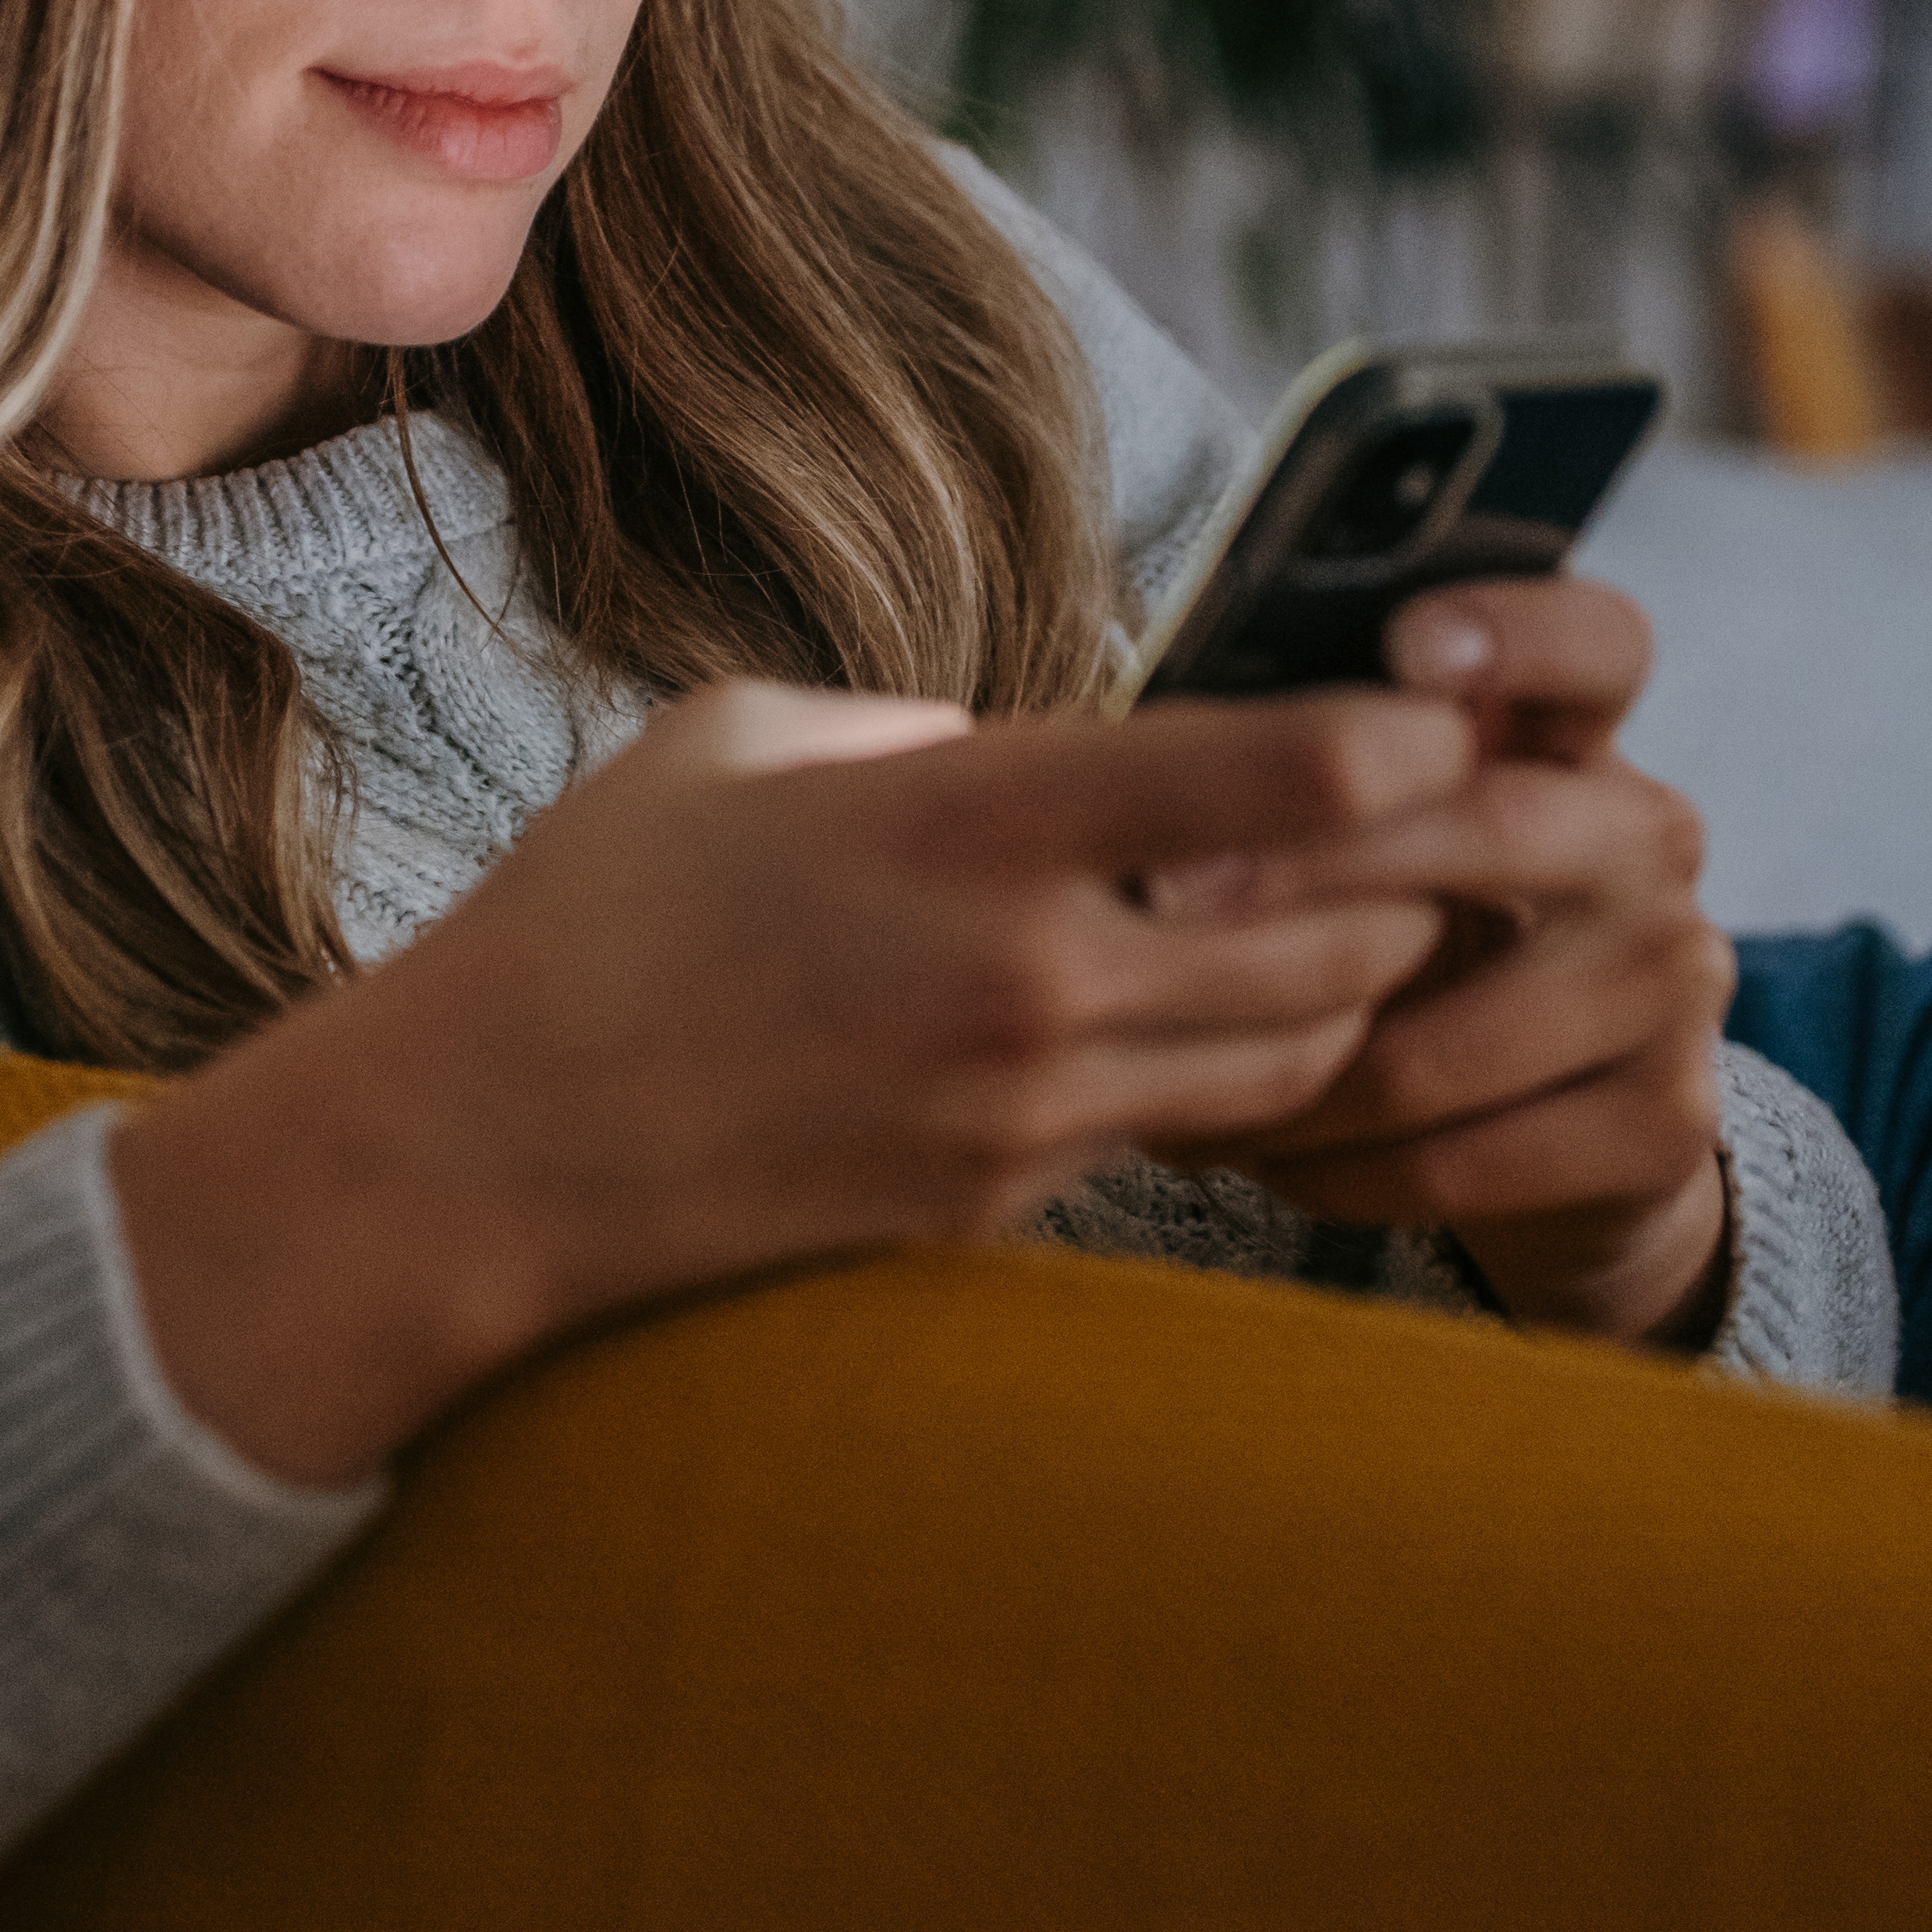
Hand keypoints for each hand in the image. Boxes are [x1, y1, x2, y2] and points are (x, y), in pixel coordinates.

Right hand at [105, 677, 1478, 1483]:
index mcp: (964, 828)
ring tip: (1349, 932)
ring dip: (1344, 997)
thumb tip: (1020, 741)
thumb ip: (909, 728)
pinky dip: (1225, 1084)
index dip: (1395, 747)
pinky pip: (1176, 1139)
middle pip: (1334, 944)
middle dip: (1407, 888)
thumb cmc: (593, 920)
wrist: (486, 1156)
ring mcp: (1020, 1115)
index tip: (1446, 722)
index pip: (1265, 785)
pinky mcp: (999, 1209)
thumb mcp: (737, 743)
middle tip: (1434, 836)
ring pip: (1288, 1061)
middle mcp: (1023, 979)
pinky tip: (1202, 1031)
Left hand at [1159, 577, 1742, 1355]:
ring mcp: (1675, 981)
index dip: (1514, 631)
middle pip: (1498, 827)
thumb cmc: (1420, 955)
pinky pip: (1460, 1160)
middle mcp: (1647, 841)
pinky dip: (1336, 1173)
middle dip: (1316, 869)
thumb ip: (1323, 790)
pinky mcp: (1666, 1122)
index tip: (1405, 652)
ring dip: (1288, 1075)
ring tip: (1170, 1081)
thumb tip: (1146, 764)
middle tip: (1167, 904)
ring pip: (1447, 1038)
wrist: (1558, 1151)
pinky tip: (1266, 1160)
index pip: (1597, 642)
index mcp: (1578, 745)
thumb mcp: (1384, 852)